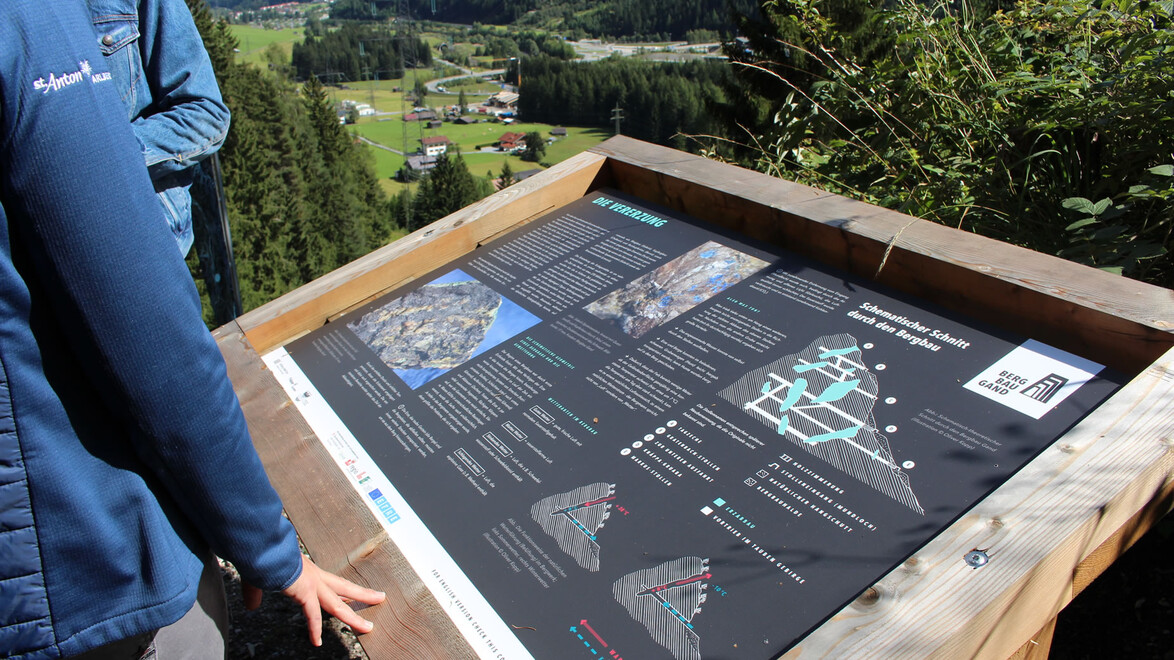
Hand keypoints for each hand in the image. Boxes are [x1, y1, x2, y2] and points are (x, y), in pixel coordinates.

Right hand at [244, 555, 386, 646]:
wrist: (260, 547)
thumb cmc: (260, 556)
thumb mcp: (259, 579)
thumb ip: (256, 593)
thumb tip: (251, 606)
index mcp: (307, 570)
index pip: (331, 583)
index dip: (343, 591)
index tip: (354, 595)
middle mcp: (314, 576)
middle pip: (345, 588)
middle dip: (363, 595)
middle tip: (379, 598)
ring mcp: (312, 584)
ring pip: (338, 604)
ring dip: (354, 616)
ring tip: (368, 627)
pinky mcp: (304, 591)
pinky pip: (312, 615)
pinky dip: (314, 629)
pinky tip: (317, 642)